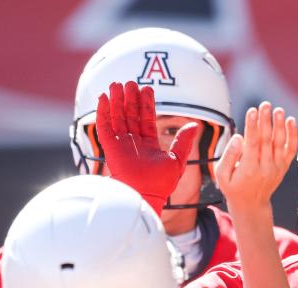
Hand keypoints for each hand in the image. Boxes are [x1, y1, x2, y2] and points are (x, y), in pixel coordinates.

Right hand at [95, 81, 199, 213]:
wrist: (145, 196)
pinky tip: (104, 98)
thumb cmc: (161, 185)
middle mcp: (133, 144)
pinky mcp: (110, 149)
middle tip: (130, 82)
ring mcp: (121, 146)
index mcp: (149, 145)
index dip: (146, 104)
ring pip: (117, 118)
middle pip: (130, 116)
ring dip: (116, 101)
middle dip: (130, 99)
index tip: (147, 89)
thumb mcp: (177, 161)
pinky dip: (103, 113)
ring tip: (116, 84)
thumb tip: (194, 125)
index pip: (146, 120)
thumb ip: (183, 142)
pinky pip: (104, 127)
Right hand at [215, 102, 297, 215]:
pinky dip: (293, 135)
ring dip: (280, 125)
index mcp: (248, 169)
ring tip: (278, 110)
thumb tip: (238, 138)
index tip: (252, 111)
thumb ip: (228, 156)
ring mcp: (276, 167)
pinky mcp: (283, 166)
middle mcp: (265, 167)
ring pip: (280, 143)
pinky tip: (291, 121)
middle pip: (267, 140)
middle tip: (265, 105)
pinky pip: (291, 149)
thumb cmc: (234, 188)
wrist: (252, 205)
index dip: (252, 126)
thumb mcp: (222, 176)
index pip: (252, 143)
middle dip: (266, 121)